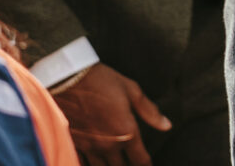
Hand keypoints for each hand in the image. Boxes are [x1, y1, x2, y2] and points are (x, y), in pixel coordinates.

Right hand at [54, 63, 169, 165]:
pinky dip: (88, 164)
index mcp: (127, 131)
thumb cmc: (102, 81)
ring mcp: (90, 147)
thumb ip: (150, 111)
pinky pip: (82, 163)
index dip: (146, 165)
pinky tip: (93, 161)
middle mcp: (109, 144)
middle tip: (130, 162)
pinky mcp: (74, 144)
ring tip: (113, 162)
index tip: (148, 165)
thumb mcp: (132, 91)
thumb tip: (166, 125)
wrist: (68, 78)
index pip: (140, 160)